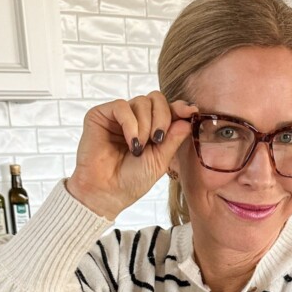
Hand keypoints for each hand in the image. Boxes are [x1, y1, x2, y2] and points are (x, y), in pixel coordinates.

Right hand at [67, 93, 197, 219]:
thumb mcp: (161, 160)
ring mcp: (118, 116)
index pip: (168, 109)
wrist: (108, 192)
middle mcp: (135, 119)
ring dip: (145, 126)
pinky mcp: (100, 115)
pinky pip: (122, 107)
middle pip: (156, 99)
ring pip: (141, 101)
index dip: (180, 108)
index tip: (191, 112)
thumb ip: (174, 138)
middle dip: (162, 117)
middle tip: (158, 140)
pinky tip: (132, 143)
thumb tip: (188, 117)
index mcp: (151, 128)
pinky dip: (130, 124)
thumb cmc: (132, 180)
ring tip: (139, 148)